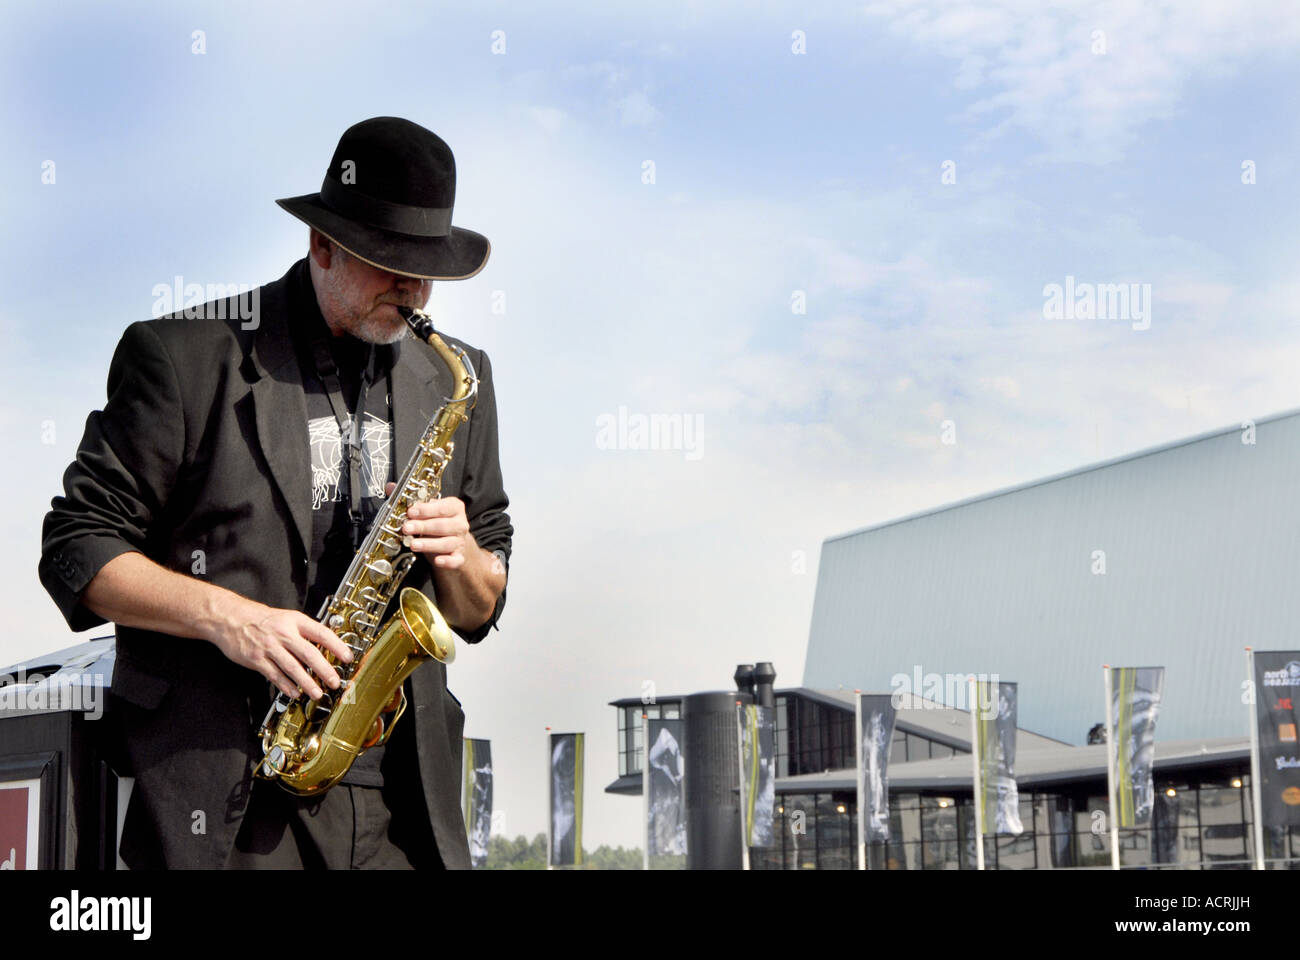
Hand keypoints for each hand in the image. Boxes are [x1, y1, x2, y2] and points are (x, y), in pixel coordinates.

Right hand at [209, 601, 353, 699]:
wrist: (231, 618)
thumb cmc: (262, 619)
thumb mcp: (287, 618)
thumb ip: (304, 632)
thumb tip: (325, 647)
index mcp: (295, 621)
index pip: (321, 633)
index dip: (336, 646)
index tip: (347, 657)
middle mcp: (283, 634)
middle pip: (309, 653)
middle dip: (324, 670)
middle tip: (335, 682)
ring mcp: (269, 647)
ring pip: (292, 667)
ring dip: (307, 683)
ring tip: (317, 693)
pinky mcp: (256, 659)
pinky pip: (274, 675)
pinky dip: (286, 686)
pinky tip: (294, 693)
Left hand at [385, 482, 471, 569]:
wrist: (452, 544)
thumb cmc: (437, 524)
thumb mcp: (426, 511)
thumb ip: (411, 500)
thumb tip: (391, 487)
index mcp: (454, 508)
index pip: (442, 507)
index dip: (426, 510)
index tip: (411, 512)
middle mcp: (460, 524)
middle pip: (443, 525)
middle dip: (423, 526)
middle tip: (407, 528)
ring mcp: (460, 541)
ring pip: (447, 543)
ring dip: (429, 544)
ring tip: (413, 544)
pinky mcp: (459, 557)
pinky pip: (455, 560)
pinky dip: (447, 561)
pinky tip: (437, 560)